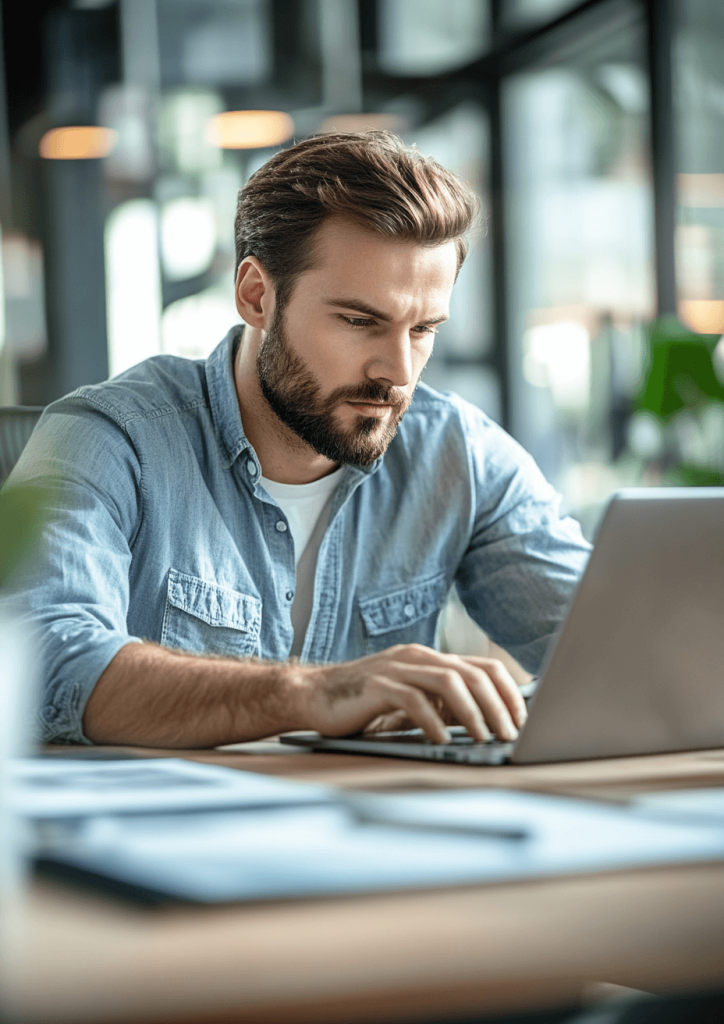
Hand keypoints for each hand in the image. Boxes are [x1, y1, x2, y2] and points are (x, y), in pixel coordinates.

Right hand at [299, 644, 526, 743]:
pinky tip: (442, 740)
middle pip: (473, 673)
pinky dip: (433, 721)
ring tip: (485, 738)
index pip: (484, 668)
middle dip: (499, 705)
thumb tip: (484, 723)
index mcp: (430, 659)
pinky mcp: (377, 685)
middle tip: (511, 734)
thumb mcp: (412, 700)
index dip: (509, 693)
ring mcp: (397, 668)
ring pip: (449, 682)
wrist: (313, 695)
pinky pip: (414, 699)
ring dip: (473, 712)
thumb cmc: (364, 703)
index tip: (523, 721)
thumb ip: (442, 704)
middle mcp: (418, 657)